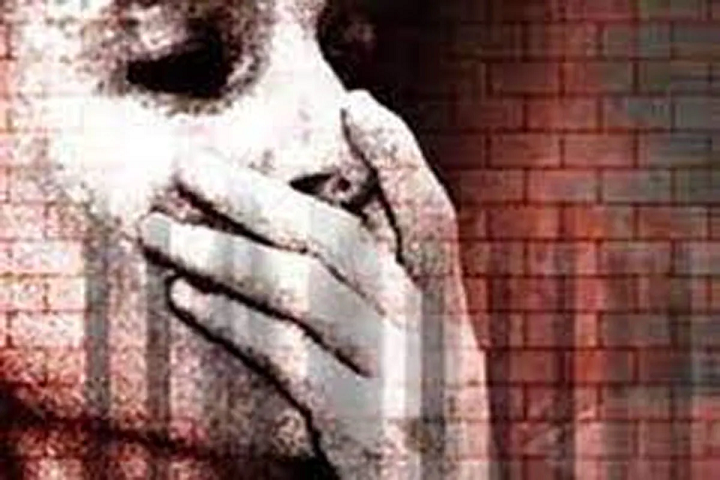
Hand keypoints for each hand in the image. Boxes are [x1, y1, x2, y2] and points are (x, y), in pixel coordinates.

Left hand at [138, 90, 488, 477]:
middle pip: (344, 244)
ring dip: (224, 256)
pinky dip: (232, 321)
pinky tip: (186, 297)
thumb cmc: (417, 432)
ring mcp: (405, 381)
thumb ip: (388, 305)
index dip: (401, 160)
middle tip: (190, 167)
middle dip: (259, 199)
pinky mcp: (369, 427)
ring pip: (307, 293)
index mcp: (449, 316)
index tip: (357, 106)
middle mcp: (436, 338)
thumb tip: (308, 240)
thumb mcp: (420, 360)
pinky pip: (289, 358)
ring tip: (161, 231)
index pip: (434, 221)